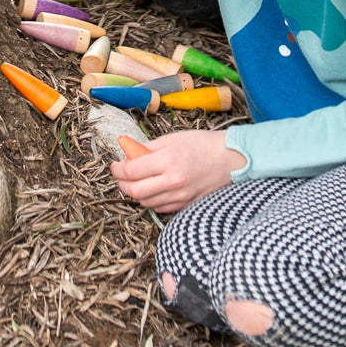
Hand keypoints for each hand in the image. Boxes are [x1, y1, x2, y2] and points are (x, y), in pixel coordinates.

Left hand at [111, 130, 246, 212]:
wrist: (230, 159)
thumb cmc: (202, 144)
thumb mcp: (172, 139)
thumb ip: (148, 147)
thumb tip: (128, 153)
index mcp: (168, 160)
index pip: (131, 171)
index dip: (118, 168)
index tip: (115, 164)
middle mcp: (172, 182)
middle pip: (135, 191)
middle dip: (122, 183)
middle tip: (121, 174)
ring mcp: (179, 197)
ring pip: (145, 202)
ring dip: (135, 193)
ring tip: (136, 180)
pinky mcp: (185, 206)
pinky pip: (159, 208)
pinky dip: (151, 200)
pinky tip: (152, 189)